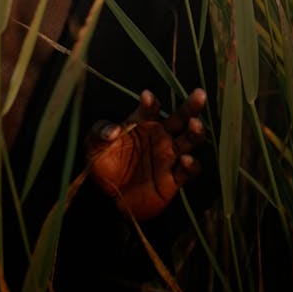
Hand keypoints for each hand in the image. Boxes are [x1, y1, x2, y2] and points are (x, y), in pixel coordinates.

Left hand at [85, 88, 206, 221]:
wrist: (109, 197)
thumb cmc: (103, 162)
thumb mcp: (94, 145)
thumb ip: (100, 133)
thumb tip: (113, 130)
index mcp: (142, 122)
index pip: (150, 108)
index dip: (150, 102)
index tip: (147, 97)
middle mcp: (160, 135)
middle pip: (180, 118)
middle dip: (190, 106)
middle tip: (199, 94)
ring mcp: (168, 156)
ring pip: (189, 140)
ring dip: (195, 132)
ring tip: (195, 124)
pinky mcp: (173, 178)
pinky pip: (188, 170)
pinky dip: (191, 165)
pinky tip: (187, 160)